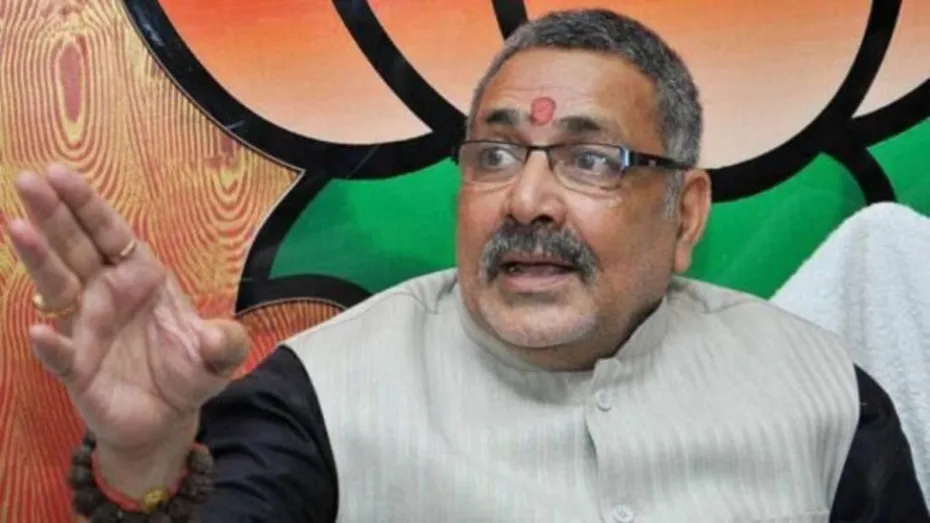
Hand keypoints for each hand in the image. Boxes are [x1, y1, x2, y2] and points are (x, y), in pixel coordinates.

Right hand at [7, 165, 247, 457]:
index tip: (59, 172)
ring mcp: (86, 328)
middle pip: (75, 247)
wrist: (169, 419)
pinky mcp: (77, 369)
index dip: (86, 204)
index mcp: (138, 276)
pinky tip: (40, 329)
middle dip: (52, 213)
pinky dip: (51, 343)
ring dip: (38, 259)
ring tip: (18, 227)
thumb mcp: (219, 354)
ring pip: (57, 287)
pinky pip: (59, 353)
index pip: (109, 232)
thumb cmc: (188, 371)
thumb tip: (221, 338)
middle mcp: (105, 294)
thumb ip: (225, 342)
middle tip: (27, 180)